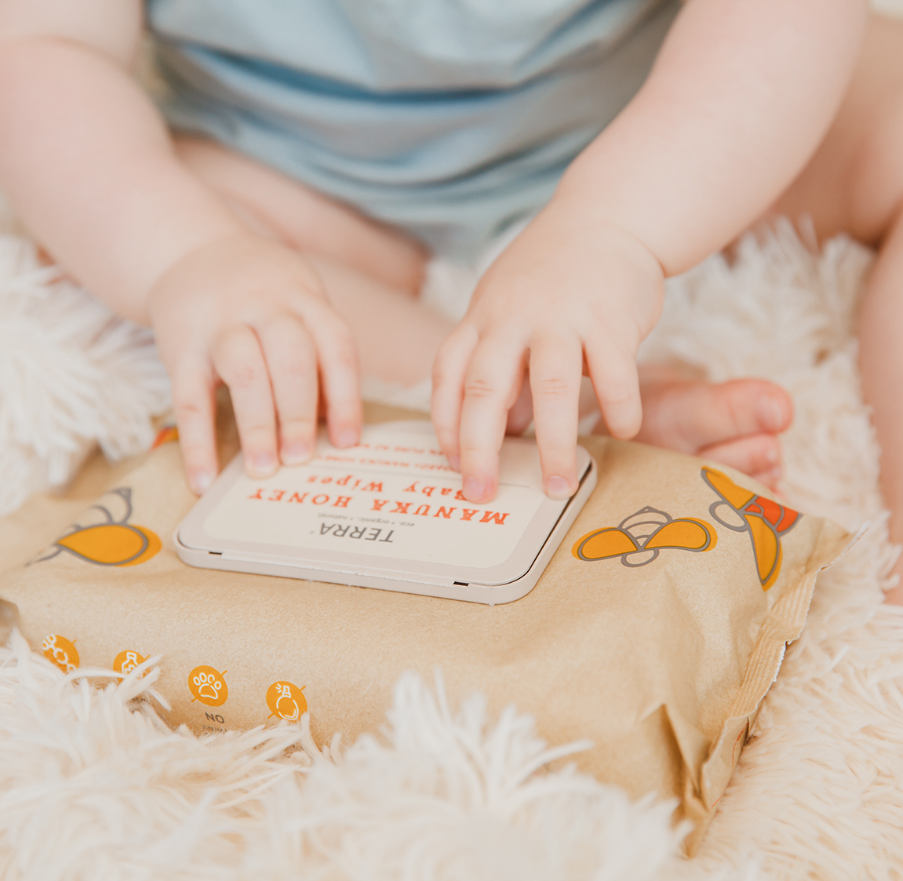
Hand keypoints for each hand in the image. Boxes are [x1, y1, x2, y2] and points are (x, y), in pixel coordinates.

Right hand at [147, 233, 361, 493]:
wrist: (193, 251)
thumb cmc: (263, 299)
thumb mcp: (299, 307)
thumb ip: (318, 359)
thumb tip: (336, 432)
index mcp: (304, 300)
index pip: (335, 345)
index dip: (346, 395)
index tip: (348, 441)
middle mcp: (266, 307)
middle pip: (291, 358)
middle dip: (299, 412)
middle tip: (302, 459)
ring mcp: (220, 325)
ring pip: (244, 372)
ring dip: (256, 424)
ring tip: (264, 470)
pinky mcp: (180, 346)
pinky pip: (188, 397)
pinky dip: (196, 442)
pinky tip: (204, 479)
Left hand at [431, 199, 663, 502]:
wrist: (606, 217)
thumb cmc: (551, 278)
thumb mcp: (509, 315)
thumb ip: (503, 372)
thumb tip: (503, 436)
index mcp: (482, 317)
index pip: (448, 374)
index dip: (444, 422)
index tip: (450, 464)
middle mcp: (513, 316)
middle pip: (485, 386)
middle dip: (479, 446)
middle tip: (481, 493)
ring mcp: (561, 314)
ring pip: (551, 386)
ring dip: (552, 442)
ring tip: (557, 486)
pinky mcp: (610, 316)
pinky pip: (615, 372)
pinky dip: (619, 407)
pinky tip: (624, 431)